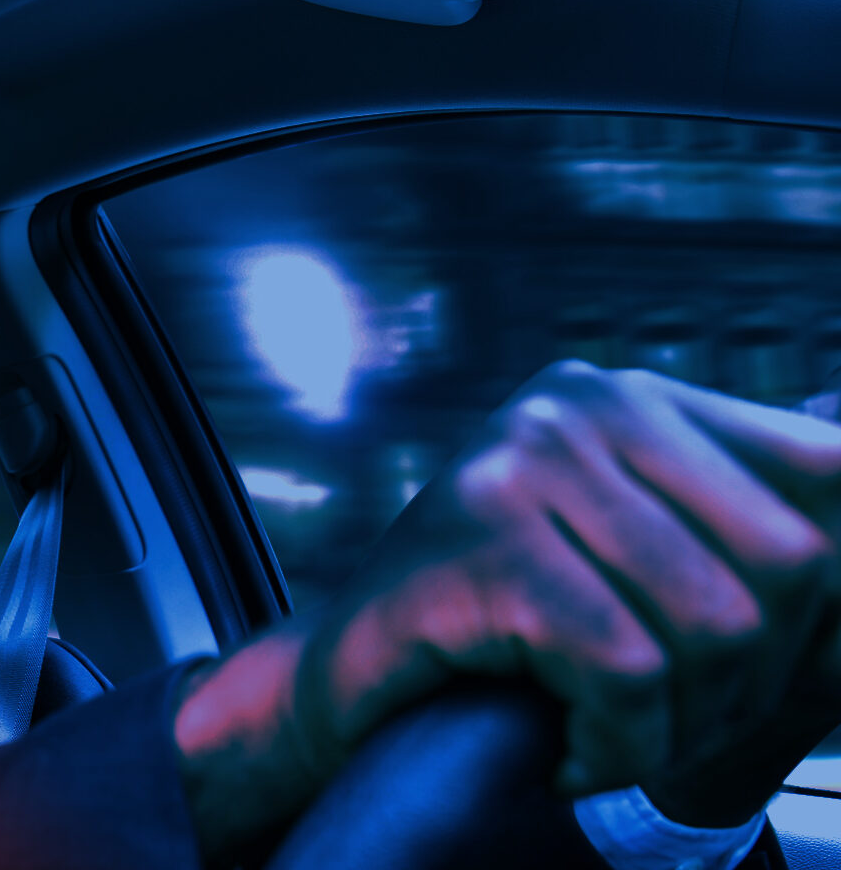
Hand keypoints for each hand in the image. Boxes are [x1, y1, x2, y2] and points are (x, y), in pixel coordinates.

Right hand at [174, 360, 840, 859]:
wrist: (351, 682)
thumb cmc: (515, 643)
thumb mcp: (654, 583)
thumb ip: (765, 566)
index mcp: (636, 399)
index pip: (829, 473)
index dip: (829, 604)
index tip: (768, 672)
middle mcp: (582, 404)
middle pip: (790, 564)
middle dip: (748, 680)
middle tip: (661, 713)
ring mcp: (522, 461)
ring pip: (715, 626)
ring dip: (675, 725)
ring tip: (604, 729)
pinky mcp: (481, 541)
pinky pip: (626, 669)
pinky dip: (613, 744)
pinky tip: (563, 744)